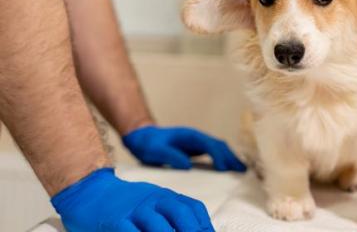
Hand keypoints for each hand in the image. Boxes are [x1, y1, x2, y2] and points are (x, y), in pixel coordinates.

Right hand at [51, 168, 213, 231]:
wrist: (88, 190)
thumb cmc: (125, 205)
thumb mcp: (152, 204)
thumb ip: (171, 217)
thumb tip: (196, 229)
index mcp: (165, 196)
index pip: (193, 208)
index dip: (205, 225)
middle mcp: (153, 200)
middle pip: (181, 214)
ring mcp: (134, 209)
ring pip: (158, 226)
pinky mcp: (114, 220)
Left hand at [122, 125, 245, 171]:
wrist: (143, 137)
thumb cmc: (148, 143)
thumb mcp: (155, 150)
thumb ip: (170, 155)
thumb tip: (188, 165)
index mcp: (190, 135)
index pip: (209, 145)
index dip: (218, 156)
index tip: (224, 168)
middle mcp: (197, 137)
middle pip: (219, 145)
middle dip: (230, 157)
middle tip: (241, 171)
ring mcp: (198, 142)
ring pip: (219, 148)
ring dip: (230, 157)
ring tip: (241, 170)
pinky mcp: (196, 149)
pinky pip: (214, 153)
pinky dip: (224, 159)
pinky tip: (229, 168)